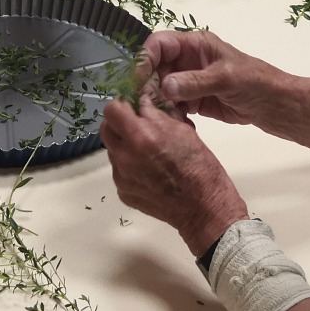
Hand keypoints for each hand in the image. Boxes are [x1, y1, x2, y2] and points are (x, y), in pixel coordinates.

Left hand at [100, 94, 248, 255]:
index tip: (132, 106)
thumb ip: (157, 115)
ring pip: (113, 150)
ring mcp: (121, 177)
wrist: (203, 208)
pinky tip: (150, 170)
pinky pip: (120, 171)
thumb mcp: (183, 131)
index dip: (122, 104)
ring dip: (125, 144)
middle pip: (106, 129)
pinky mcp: (123, 192)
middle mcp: (125, 157)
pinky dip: (130, 165)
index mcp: (141, 137)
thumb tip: (143, 103)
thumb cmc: (199, 167)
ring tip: (149, 151)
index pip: (112, 109)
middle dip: (120, 123)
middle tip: (138, 125)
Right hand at [138, 30, 288, 127]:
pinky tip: (168, 124)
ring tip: (155, 117)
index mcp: (196, 45)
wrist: (279, 106)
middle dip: (147, 84)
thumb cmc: (257, 83)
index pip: (159, 44)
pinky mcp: (195, 101)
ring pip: (161, 88)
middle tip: (145, 105)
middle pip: (155, 67)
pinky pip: (172, 105)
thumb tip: (164, 87)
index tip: (136, 81)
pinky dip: (167, 113)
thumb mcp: (226, 78)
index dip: (144, 59)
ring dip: (155, 101)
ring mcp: (191, 81)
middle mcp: (189, 60)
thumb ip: (194, 82)